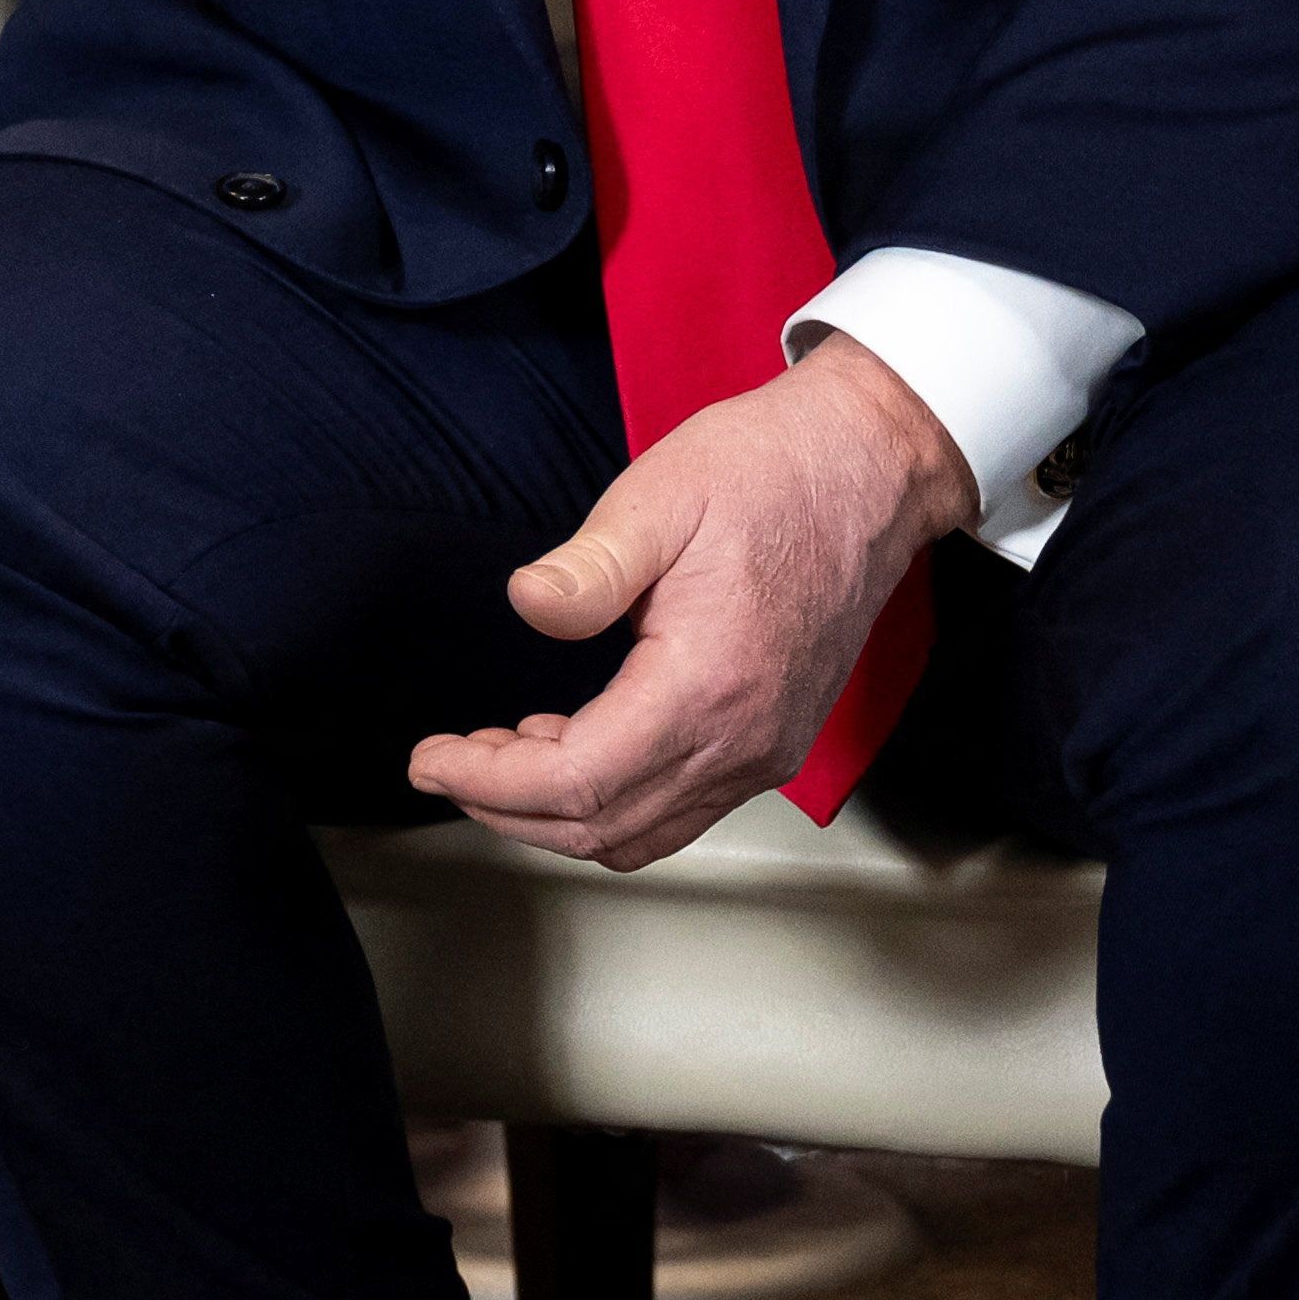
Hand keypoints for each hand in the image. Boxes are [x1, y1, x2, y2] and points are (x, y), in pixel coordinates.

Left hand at [404, 337, 979, 875]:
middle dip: (507, 807)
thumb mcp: (660, 497)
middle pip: (603, 826)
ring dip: (559, 810)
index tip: (430, 759)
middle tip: (449, 761)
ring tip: (499, 752)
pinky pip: (679, 807)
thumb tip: (527, 603)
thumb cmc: (772, 471)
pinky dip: (613, 797)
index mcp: (707, 684)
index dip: (488, 784)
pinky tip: (572, 739)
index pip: (577, 781)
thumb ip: (590, 568)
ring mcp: (766, 749)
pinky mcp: (774, 739)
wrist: (869, 467)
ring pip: (641, 832)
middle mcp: (744, 739)